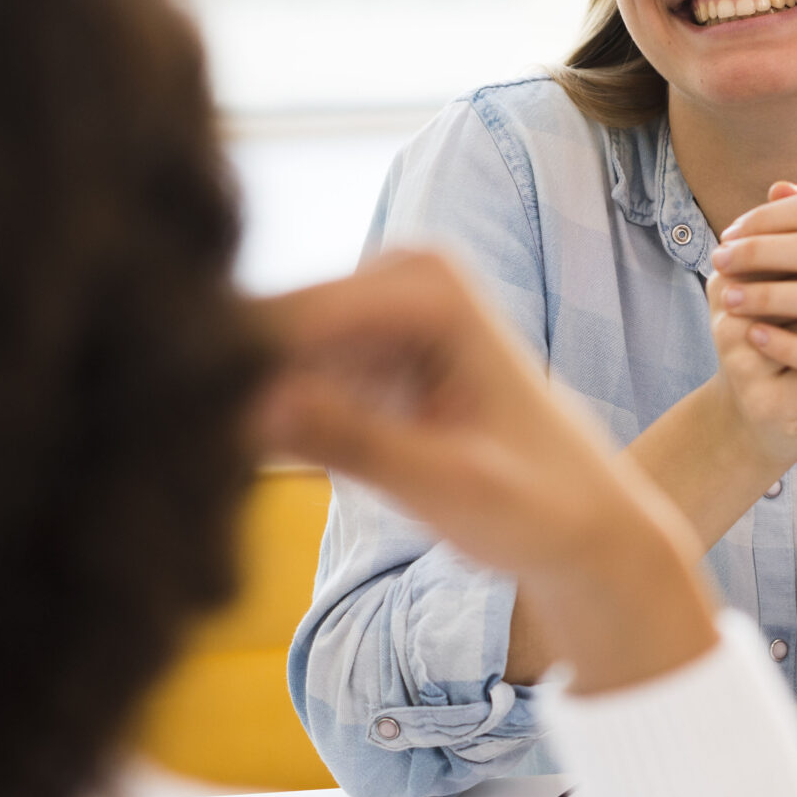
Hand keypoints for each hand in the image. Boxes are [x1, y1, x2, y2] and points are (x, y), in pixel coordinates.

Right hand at [253, 250, 717, 693]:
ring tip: (260, 481)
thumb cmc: (537, 507)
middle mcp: (396, 274)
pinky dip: (267, 425)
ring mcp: (375, 306)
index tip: (213, 453)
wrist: (584, 522)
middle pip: (263, 330)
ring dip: (242, 416)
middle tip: (235, 478)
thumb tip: (258, 407)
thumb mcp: (449, 485)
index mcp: (427, 286)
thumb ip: (357, 442)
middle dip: (236, 400)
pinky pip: (279, 377)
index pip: (288, 321)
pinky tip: (275, 471)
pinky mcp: (359, 345)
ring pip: (259, 356)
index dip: (234, 385)